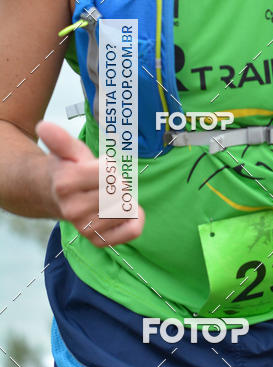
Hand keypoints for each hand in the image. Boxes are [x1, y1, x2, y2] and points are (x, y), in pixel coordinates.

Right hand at [36, 120, 144, 247]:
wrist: (56, 197)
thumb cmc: (69, 169)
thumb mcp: (67, 151)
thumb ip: (60, 139)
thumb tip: (44, 125)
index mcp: (65, 183)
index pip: (108, 172)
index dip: (109, 167)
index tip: (99, 168)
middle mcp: (72, 209)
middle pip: (119, 190)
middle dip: (119, 182)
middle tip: (106, 183)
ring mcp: (85, 228)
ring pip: (128, 209)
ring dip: (127, 199)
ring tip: (110, 196)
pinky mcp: (98, 241)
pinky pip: (133, 229)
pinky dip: (135, 219)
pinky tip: (121, 211)